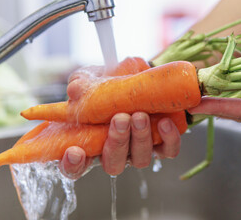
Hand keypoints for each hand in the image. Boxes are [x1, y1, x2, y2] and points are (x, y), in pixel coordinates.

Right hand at [59, 65, 180, 178]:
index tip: (74, 151)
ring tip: (140, 115)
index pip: (76, 166)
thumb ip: (79, 85)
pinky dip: (168, 139)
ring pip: (140, 159)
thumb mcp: (89, 79)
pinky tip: (164, 122)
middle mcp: (115, 152)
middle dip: (117, 142)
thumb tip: (74, 90)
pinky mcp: (162, 144)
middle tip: (120, 119)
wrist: (136, 74)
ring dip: (141, 138)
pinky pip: (167, 150)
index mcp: (90, 143)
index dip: (73, 165)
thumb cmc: (106, 82)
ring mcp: (138, 150)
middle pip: (113, 164)